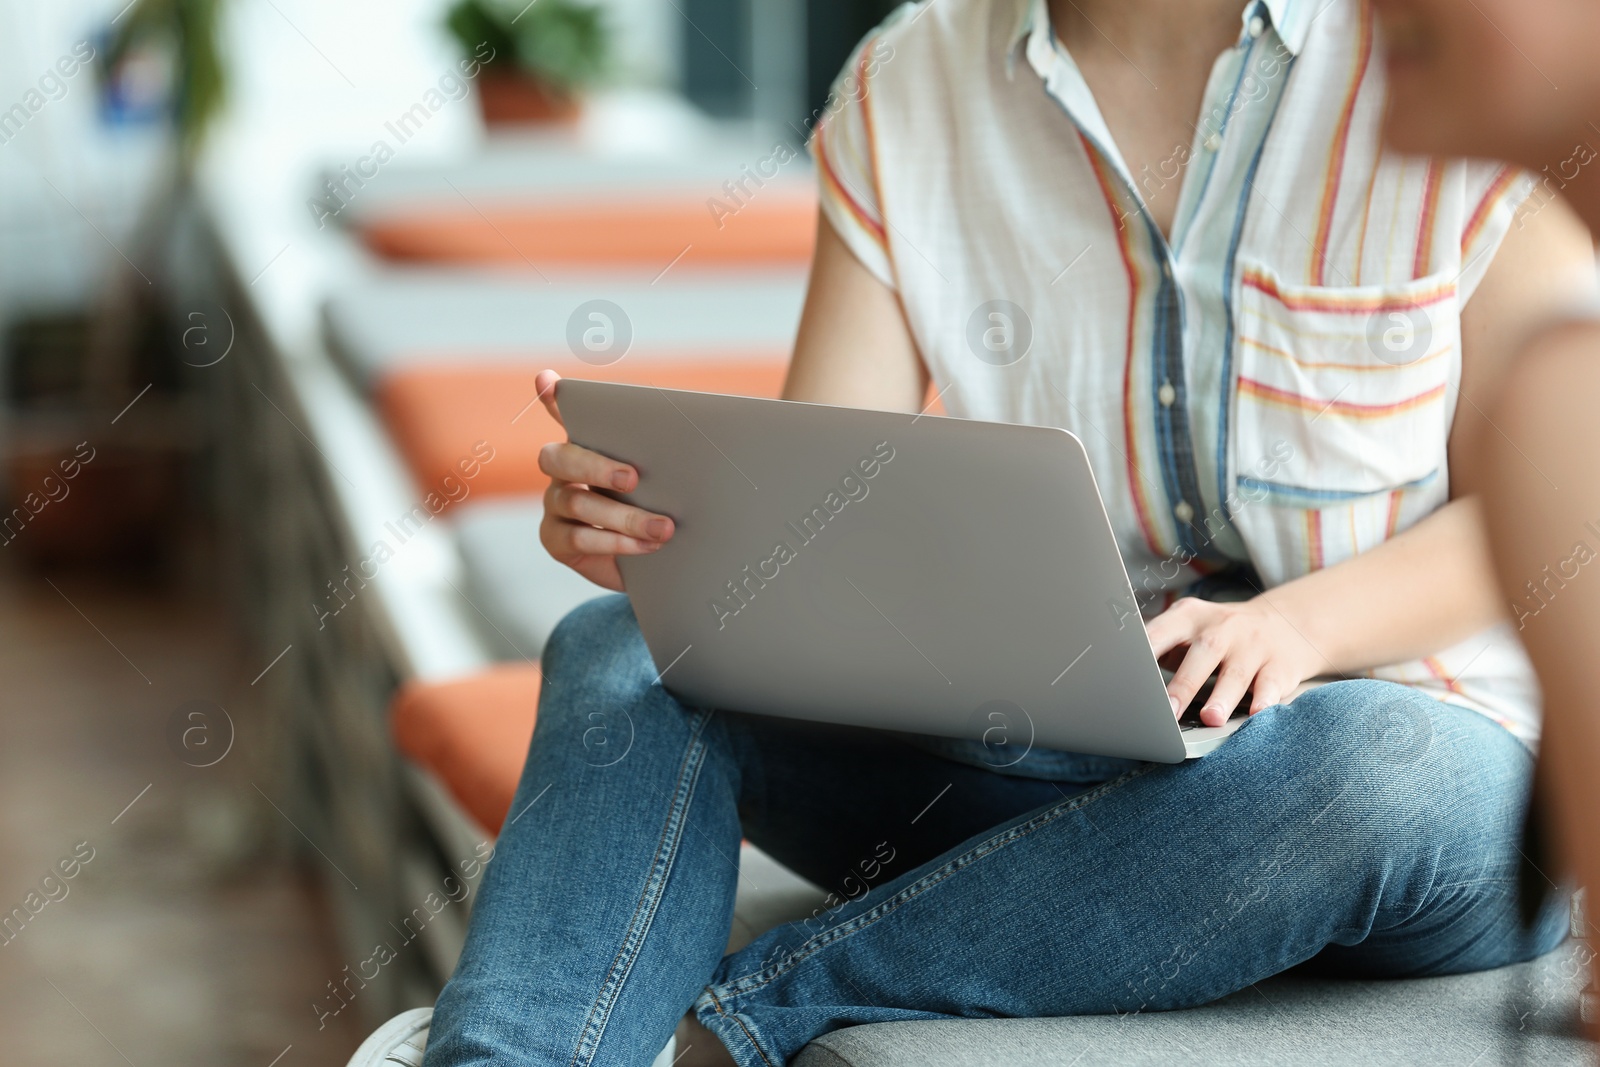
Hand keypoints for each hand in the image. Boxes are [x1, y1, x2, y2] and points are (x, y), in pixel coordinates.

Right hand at [535, 369, 673, 591]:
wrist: (657, 558)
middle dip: (596, 467)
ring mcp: (554, 505)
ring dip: (623, 517)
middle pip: (560, 459)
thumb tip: (694, 425)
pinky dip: (617, 542)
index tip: (550, 381)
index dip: (554, 399)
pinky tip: (647, 545)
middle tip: (633, 478)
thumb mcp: (665, 477)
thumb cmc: (658, 506)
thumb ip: (664, 451)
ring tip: (663, 527)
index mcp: (587, 445)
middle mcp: (562, 471)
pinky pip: (578, 539)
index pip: (566, 414)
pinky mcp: (554, 540)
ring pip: (576, 503)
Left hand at [1144, 597, 1330, 726]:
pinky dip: (1265, 700)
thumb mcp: (1188, 629)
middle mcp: (1222, 628)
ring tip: (1210, 719)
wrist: (1285, 623)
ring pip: (1237, 673)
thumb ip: (1159, 649)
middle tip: (1168, 711)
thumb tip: (1120, 682)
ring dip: (1223, 697)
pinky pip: (1271, 684)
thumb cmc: (1219, 635)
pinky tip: (1257, 714)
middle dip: (1184, 684)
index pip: (1162, 632)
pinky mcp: (1280, 666)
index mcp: (1189, 617)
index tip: (1129, 675)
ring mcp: (1253, 646)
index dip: (1146, 652)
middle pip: (1202, 653)